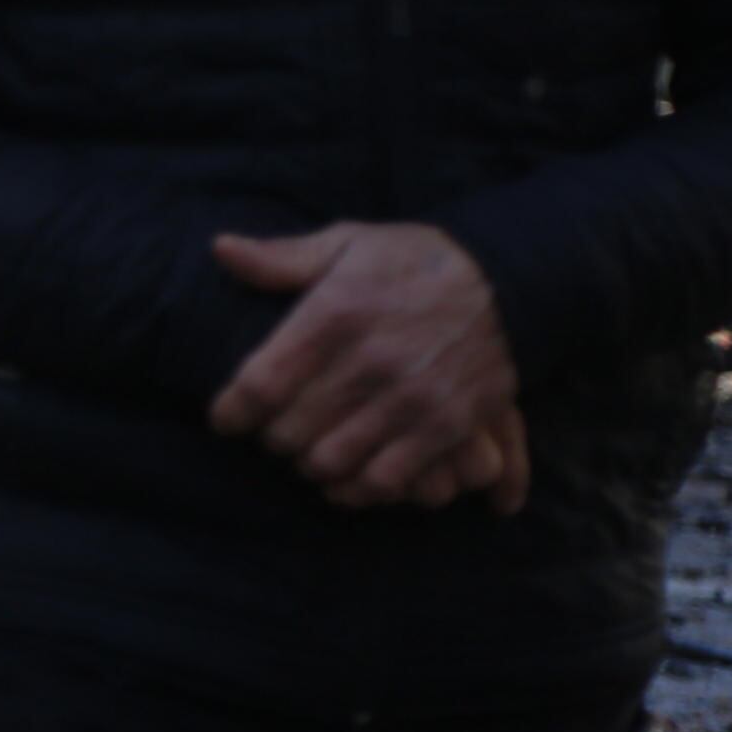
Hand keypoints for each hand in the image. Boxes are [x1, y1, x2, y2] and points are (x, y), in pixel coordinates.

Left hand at [206, 222, 527, 513]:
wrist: (509, 281)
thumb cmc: (412, 262)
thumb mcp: (347, 243)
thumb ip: (282, 258)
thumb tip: (222, 250)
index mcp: (335, 312)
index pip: (260, 382)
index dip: (232, 411)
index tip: (225, 420)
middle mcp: (370, 359)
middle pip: (289, 430)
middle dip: (271, 439)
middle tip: (272, 433)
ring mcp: (412, 397)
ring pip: (331, 461)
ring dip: (310, 464)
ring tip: (307, 452)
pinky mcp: (448, 425)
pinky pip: (386, 479)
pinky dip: (356, 488)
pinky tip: (345, 479)